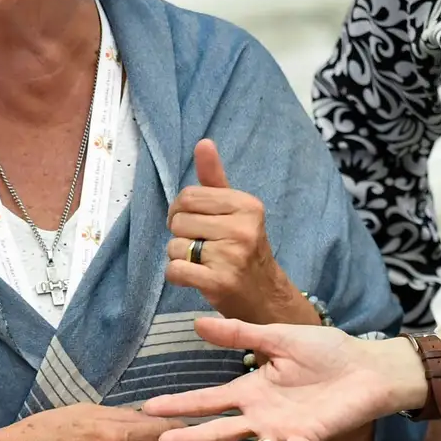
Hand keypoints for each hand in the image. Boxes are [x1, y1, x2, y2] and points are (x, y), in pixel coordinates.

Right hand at [144, 316, 426, 440]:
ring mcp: (283, 430)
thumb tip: (197, 323)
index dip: (180, 404)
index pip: (207, 400)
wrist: (367, 366)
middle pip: (218, 430)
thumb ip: (240, 334)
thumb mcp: (278, 337)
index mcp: (251, 388)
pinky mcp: (309, 439)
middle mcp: (261, 414)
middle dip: (190, 437)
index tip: (149, 408)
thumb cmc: (326, 350)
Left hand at [165, 140, 306, 323]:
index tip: (195, 223)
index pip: (189, 196)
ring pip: (174, 246)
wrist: (265, 297)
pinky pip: (175, 270)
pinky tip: (194, 277)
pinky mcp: (220, 282)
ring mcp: (232, 256)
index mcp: (247, 205)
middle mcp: (243, 228)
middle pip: (179, 220)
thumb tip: (203, 142)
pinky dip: (177, 275)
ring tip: (202, 262)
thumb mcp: (235, 210)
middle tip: (201, 246)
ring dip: (179, 256)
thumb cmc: (244, 249)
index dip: (182, 210)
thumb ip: (215, 178)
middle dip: (181, 234)